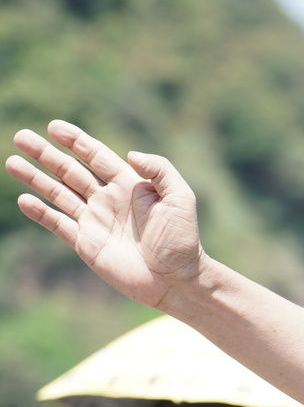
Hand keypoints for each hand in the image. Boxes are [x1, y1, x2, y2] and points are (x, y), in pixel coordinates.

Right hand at [8, 122, 205, 308]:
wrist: (176, 280)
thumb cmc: (182, 240)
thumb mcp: (180, 199)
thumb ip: (159, 170)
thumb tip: (130, 154)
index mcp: (130, 185)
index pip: (96, 157)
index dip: (75, 141)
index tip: (53, 126)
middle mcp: (109, 200)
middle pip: (71, 171)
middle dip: (46, 154)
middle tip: (21, 136)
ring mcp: (95, 221)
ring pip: (58, 193)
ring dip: (35, 178)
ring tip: (12, 162)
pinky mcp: (86, 243)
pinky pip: (58, 224)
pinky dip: (41, 212)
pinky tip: (24, 200)